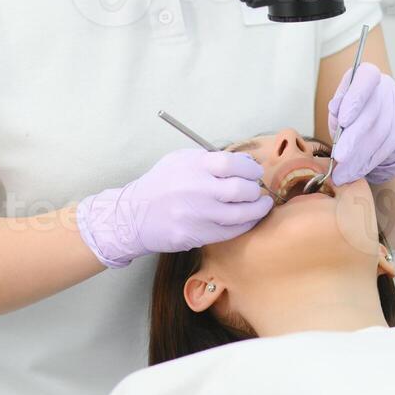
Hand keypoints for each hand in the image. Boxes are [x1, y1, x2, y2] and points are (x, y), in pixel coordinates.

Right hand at [76, 149, 268, 267]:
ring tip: (262, 204)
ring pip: (241, 214)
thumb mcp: (180, 160)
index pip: (232, 163)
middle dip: (255, 189)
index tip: (254, 171)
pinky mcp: (196, 235)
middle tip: (257, 189)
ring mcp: (197, 215)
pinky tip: (248, 219)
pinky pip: (231, 232)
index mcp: (193, 166)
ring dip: (257, 209)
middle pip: (240, 190)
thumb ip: (211, 159)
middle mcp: (196, 190)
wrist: (133, 216)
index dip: (250, 167)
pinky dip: (245, 225)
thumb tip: (245, 161)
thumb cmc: (161, 184)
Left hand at [328, 63, 394, 185]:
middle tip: (340, 158)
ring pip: (382, 135)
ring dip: (361, 157)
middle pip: (373, 114)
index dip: (356, 99)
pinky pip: (389, 147)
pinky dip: (371, 161)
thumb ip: (337, 108)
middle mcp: (387, 88)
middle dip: (354, 139)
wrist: (373, 122)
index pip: (366, 79)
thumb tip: (336, 107)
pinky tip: (358, 170)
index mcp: (367, 75)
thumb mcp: (338, 108)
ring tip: (344, 173)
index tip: (343, 120)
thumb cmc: (350, 113)